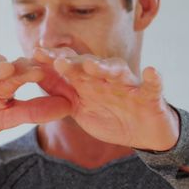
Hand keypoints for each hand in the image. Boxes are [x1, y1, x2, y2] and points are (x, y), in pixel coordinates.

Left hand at [33, 47, 179, 151]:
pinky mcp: (150, 97)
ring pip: (118, 71)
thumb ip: (62, 93)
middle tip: (58, 61)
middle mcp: (108, 79)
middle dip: (75, 63)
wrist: (143, 134)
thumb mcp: (81, 108)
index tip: (35, 54)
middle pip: (92, 65)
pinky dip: (153, 79)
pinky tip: (151, 71)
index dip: (54, 60)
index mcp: (90, 83)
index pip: (71, 67)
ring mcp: (129, 86)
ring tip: (91, 65)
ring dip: (105, 67)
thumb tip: (37, 76)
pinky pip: (153, 86)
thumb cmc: (110, 117)